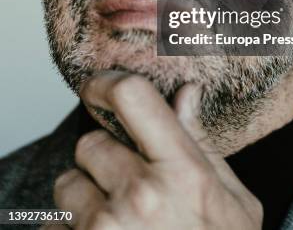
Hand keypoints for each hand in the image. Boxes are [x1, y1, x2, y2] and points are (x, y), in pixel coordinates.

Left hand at [47, 71, 262, 228]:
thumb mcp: (232, 199)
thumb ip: (202, 142)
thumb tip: (186, 93)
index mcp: (181, 171)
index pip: (131, 97)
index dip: (108, 83)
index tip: (100, 86)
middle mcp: (138, 197)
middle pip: (89, 143)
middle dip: (105, 158)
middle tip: (130, 183)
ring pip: (67, 185)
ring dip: (85, 197)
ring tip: (119, 221)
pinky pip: (54, 229)